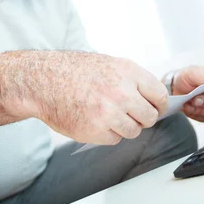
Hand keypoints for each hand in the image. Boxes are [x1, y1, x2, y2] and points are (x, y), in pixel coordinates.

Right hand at [0, 50, 167, 145]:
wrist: (44, 81)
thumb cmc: (76, 71)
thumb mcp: (111, 64)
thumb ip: (134, 81)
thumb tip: (155, 100)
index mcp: (128, 73)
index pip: (159, 96)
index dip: (159, 105)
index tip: (156, 109)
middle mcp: (121, 93)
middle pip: (149, 117)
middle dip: (143, 118)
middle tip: (131, 114)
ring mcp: (109, 113)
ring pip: (133, 131)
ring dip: (125, 127)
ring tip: (108, 115)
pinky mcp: (95, 131)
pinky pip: (115, 139)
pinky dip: (108, 134)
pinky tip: (95, 120)